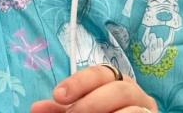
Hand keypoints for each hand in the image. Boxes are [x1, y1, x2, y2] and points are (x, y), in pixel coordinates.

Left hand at [31, 64, 157, 112]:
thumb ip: (61, 110)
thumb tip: (35, 108)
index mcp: (116, 82)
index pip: (100, 73)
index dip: (78, 82)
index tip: (57, 95)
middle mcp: (136, 94)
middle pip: (118, 89)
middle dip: (91, 103)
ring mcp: (147, 111)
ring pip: (133, 109)